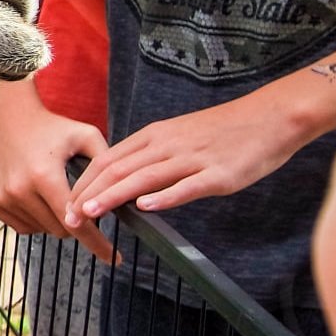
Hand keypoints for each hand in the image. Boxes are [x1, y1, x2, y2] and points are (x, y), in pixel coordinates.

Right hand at [0, 83, 115, 262]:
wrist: (7, 115)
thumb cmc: (51, 126)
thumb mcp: (86, 136)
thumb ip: (108, 166)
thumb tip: (122, 197)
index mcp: (44, 175)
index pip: (76, 222)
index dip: (98, 243)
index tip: (115, 259)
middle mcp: (20, 190)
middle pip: (60, 230)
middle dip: (76, 223)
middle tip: (80, 204)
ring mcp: (3, 197)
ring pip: (42, 231)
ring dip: (54, 221)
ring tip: (54, 193)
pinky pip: (23, 227)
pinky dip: (36, 220)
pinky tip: (38, 198)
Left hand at [63, 92, 312, 221]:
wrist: (269, 118)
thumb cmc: (224, 132)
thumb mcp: (179, 136)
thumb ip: (152, 155)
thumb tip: (124, 179)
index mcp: (156, 135)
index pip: (109, 159)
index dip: (84, 182)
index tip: (66, 203)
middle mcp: (168, 144)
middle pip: (119, 169)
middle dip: (89, 194)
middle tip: (69, 217)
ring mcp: (192, 159)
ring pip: (144, 177)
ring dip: (113, 196)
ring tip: (91, 213)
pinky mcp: (218, 175)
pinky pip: (186, 186)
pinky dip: (164, 197)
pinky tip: (145, 208)